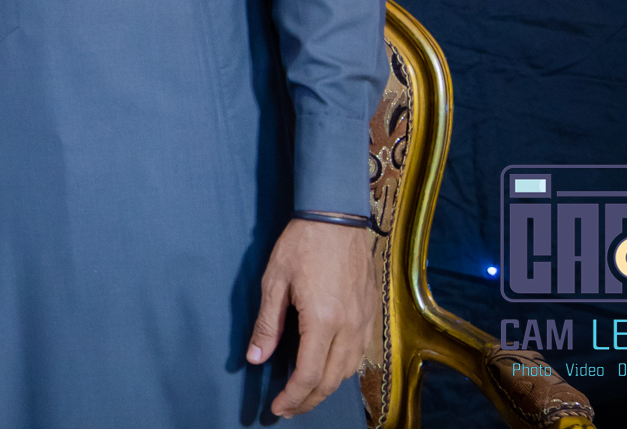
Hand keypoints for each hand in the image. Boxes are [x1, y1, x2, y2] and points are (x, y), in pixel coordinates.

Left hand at [246, 218, 377, 415]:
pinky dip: (341, 371)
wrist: (338, 217)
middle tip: (288, 409)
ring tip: (304, 394)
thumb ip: (268, 324)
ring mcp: (363, 323)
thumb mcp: (274, 281)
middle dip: (307, 401)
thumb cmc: (302, 244)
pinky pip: (358, 355)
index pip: (307, 375)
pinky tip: (326, 369)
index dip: (292, 398)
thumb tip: (255, 359)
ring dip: (325, 388)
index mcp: (322, 321)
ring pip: (347, 371)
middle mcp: (348, 328)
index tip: (277, 408)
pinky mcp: (370, 314)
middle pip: (329, 381)